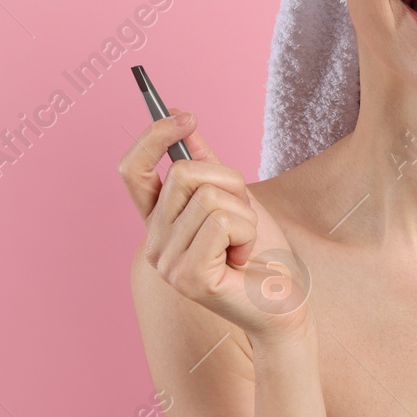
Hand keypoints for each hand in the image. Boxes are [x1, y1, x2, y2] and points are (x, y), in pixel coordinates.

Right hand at [118, 108, 308, 339]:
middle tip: (243, 218)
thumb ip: (206, 162)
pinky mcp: (188, 277)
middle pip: (183, 173)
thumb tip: (182, 118)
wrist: (284, 300)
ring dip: (244, 214)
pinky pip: (222, 221)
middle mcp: (154, 243)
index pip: (133, 170)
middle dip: (230, 183)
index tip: (186, 116)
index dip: (153, 137)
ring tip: (244, 244)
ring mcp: (167, 263)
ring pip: (209, 196)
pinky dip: (247, 232)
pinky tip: (244, 258)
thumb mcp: (235, 197)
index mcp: (158, 222)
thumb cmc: (260, 252)